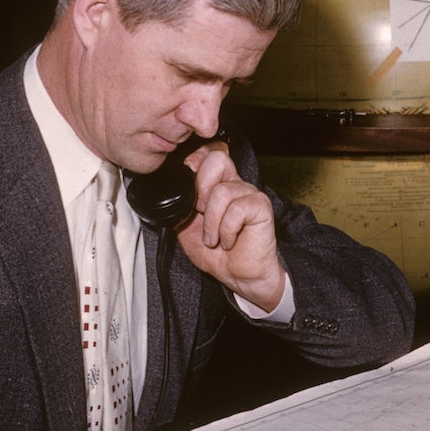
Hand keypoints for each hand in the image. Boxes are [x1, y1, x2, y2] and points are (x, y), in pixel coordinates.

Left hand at [176, 145, 286, 310]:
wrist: (240, 277)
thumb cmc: (219, 255)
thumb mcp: (186, 229)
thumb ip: (179, 207)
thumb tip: (168, 194)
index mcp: (218, 185)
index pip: (210, 153)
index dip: (197, 160)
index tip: (189, 184)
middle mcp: (235, 185)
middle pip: (217, 159)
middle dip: (202, 188)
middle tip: (201, 213)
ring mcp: (249, 194)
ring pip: (221, 192)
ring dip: (212, 223)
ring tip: (214, 239)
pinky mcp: (261, 207)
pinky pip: (236, 209)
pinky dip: (226, 230)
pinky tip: (229, 241)